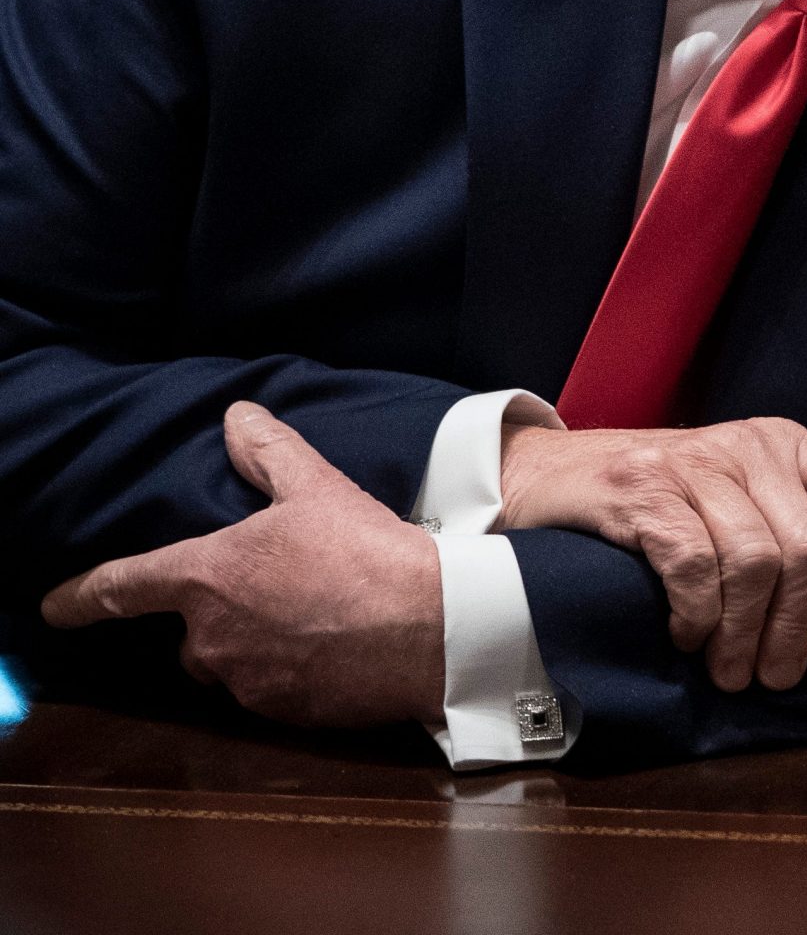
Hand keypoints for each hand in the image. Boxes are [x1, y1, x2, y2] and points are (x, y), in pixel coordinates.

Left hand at [42, 401, 443, 728]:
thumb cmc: (368, 550)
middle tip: (279, 590)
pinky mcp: (281, 712)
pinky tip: (332, 648)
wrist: (432, 624)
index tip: (54, 607)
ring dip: (254, 644)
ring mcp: (244, 680)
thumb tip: (237, 415)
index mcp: (208, 577)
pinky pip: (267, 691)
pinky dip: (288, 671)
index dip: (82, 596)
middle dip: (222, 615)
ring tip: (312, 619)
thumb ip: (269, 453)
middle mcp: (211, 636)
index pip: (124, 587)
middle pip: (192, 632)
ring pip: (229, 663)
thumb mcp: (319, 487)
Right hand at [496, 417, 806, 693]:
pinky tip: (687, 634)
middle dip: (798, 624)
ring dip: (745, 633)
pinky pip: (695, 565)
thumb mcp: (739, 496)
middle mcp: (751, 446)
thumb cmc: (663, 501)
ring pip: (756, 562)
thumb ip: (788, 525)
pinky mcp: (643, 489)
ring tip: (730, 670)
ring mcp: (695, 464)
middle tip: (776, 674)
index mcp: (788, 445)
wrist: (555, 473)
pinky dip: (698, 613)